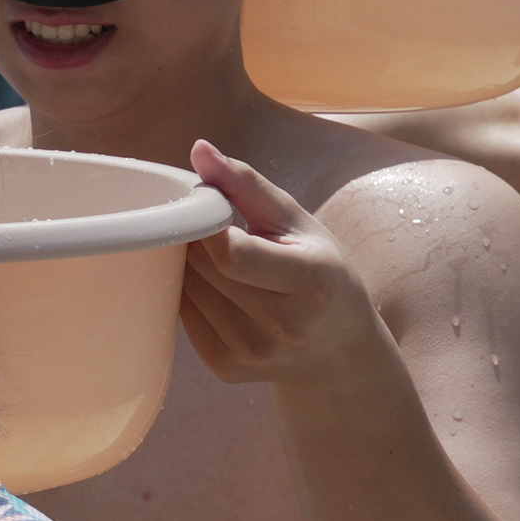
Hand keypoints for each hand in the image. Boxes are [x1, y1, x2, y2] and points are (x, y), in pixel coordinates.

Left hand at [177, 141, 393, 388]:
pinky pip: (183, 317)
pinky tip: (215, 285)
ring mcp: (253, 354)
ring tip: (215, 254)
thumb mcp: (297, 221)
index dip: (206, 225)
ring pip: (188, 291)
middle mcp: (284, 325)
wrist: (336, 349)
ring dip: (189, 265)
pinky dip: (189, 293)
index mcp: (312, 281)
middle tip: (206, 225)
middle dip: (195, 239)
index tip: (206, 207)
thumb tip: (198, 149)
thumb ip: (246, 183)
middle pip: (205, 269)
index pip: (232, 254)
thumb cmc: (318, 270)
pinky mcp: (227, 370)